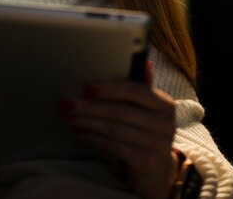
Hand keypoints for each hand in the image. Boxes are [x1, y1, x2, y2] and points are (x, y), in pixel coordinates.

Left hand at [61, 75, 177, 198]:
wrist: (157, 170)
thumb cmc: (144, 132)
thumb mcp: (146, 110)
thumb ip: (142, 88)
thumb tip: (144, 62)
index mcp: (164, 104)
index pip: (134, 90)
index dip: (109, 88)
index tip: (86, 88)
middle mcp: (165, 123)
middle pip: (121, 110)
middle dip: (90, 106)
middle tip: (67, 103)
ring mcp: (158, 144)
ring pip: (115, 128)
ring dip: (88, 122)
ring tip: (70, 117)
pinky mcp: (147, 162)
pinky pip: (115, 146)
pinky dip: (95, 138)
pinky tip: (81, 133)